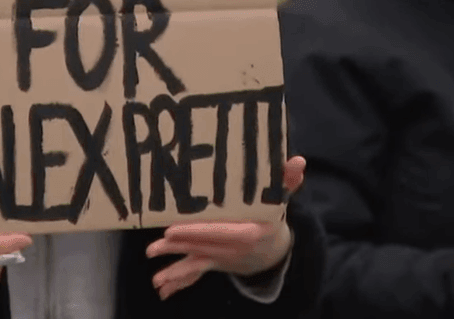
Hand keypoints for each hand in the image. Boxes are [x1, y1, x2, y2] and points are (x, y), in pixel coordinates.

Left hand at [145, 156, 305, 300]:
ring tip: (157, 279)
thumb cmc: (272, 219)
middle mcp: (233, 249)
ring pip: (197, 263)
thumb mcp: (280, 200)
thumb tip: (298, 161)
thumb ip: (286, 181)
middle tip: (155, 246)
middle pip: (203, 247)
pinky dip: (181, 283)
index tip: (173, 229)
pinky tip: (163, 291)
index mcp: (248, 232)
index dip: (196, 232)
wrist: (273, 252)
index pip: (219, 233)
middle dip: (178, 247)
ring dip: (176, 271)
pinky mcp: (214, 264)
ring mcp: (222, 259)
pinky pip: (197, 274)